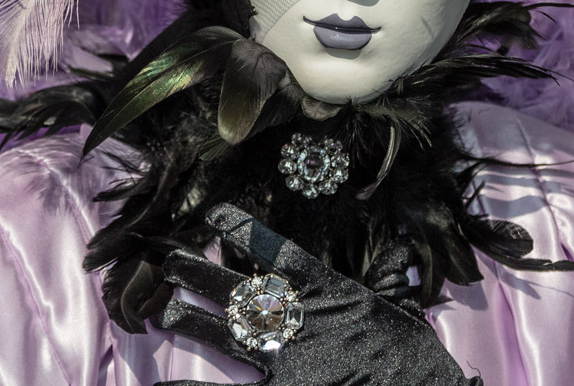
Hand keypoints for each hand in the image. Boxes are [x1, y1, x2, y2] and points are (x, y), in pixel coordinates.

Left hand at [151, 203, 480, 385]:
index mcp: (328, 291)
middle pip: (239, 290)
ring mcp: (287, 360)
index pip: (277, 252)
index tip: (213, 214)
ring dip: (192, 320)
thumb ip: (382, 280)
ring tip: (161, 310)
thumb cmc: (412, 356)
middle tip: (168, 262)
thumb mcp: (398, 308)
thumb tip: (391, 253)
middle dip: (201, 274)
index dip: (242, 231)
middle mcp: (299, 320)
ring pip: (228, 333)